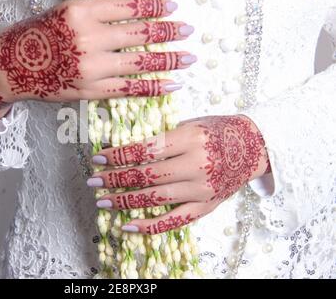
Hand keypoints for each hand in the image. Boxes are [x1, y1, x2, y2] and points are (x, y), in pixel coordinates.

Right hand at [0, 0, 195, 116]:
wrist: (10, 66)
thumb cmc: (36, 36)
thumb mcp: (64, 13)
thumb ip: (97, 13)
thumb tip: (133, 14)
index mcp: (81, 12)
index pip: (128, 7)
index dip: (154, 7)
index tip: (171, 8)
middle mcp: (88, 37)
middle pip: (139, 33)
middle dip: (168, 31)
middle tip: (187, 30)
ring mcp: (90, 66)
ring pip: (139, 61)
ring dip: (168, 59)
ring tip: (189, 57)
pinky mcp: (90, 90)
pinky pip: (129, 88)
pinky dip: (153, 86)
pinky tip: (172, 84)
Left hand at [88, 115, 270, 234]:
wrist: (256, 146)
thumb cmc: (219, 130)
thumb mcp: (191, 123)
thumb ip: (163, 137)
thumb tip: (127, 149)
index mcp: (190, 139)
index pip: (146, 150)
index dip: (118, 155)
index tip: (98, 158)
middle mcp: (196, 164)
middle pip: (147, 175)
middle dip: (115, 179)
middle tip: (94, 181)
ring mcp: (202, 188)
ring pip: (156, 198)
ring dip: (125, 201)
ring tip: (103, 201)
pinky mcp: (207, 205)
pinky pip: (175, 219)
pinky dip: (150, 226)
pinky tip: (128, 225)